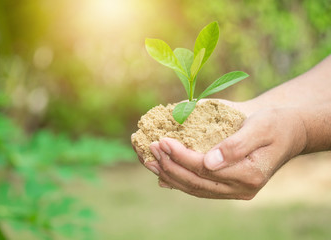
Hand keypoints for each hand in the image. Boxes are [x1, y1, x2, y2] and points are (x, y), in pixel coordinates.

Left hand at [143, 104, 307, 199]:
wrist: (287, 130)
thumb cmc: (275, 123)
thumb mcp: (261, 127)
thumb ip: (236, 145)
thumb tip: (209, 162)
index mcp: (250, 175)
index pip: (206, 169)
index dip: (181, 156)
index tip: (163, 141)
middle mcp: (241, 189)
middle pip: (196, 182)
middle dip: (170, 165)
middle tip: (151, 148)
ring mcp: (233, 191)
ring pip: (194, 188)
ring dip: (169, 174)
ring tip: (149, 160)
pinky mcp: (227, 186)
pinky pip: (198, 187)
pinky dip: (178, 180)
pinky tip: (161, 174)